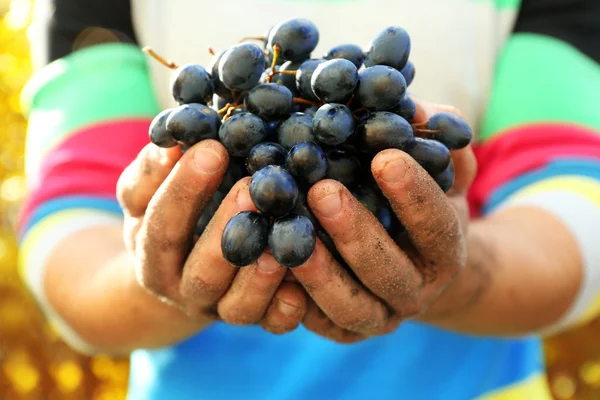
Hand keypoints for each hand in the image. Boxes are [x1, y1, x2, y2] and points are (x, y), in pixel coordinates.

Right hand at [116, 140, 307, 340]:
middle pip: (204, 272)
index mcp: (154, 258)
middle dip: (228, 231)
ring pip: (240, 306)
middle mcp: (186, 290)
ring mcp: (222, 310)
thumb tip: (171, 140)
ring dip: (262, 273)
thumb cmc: (167, 220)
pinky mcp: (256, 320)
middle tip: (253, 188)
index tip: (213, 149)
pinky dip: (289, 306)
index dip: (184, 190)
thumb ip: (152, 172)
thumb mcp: (146, 196)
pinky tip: (303, 281)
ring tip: (285, 232)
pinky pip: (274, 323)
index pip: (162, 227)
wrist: (180, 273)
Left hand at [293, 100, 476, 342]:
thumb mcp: (436, 169)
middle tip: (322, 191)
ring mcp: (379, 316)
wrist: (409, 261)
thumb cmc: (416, 201)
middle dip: (356, 233)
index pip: (436, 226)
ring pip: (349, 306)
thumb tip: (415, 105)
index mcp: (445, 250)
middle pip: (389, 272)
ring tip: (286, 232)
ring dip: (319, 272)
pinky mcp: (343, 329)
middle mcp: (415, 291)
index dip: (414, 194)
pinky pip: (316, 321)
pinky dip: (292, 298)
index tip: (385, 157)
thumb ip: (435, 139)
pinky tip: (267, 261)